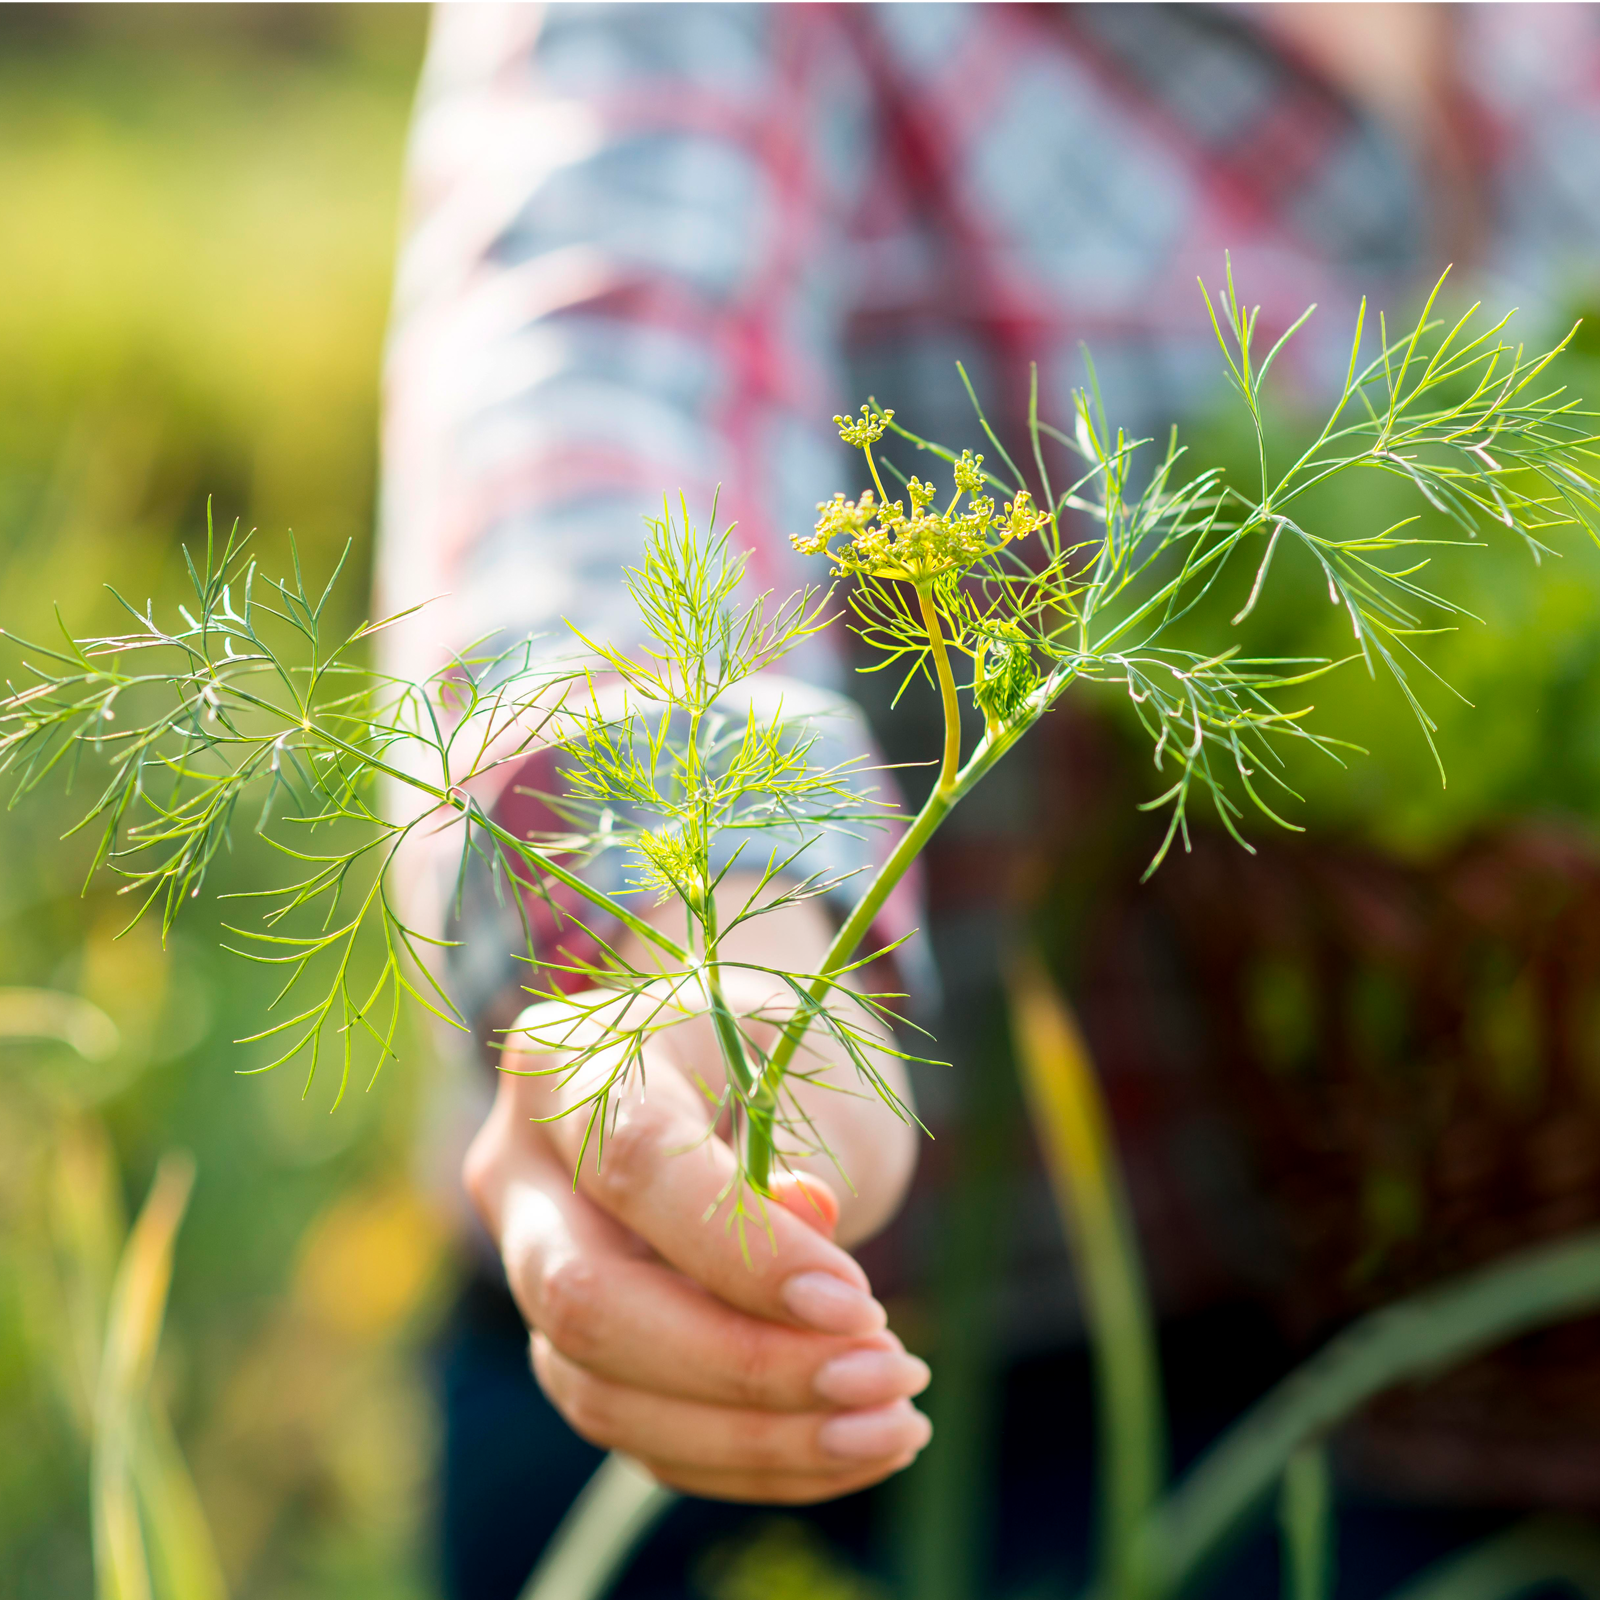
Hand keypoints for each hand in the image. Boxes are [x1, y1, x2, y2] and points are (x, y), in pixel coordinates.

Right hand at [463, 882, 928, 1503]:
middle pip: (586, 1300)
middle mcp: (518, 1171)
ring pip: (604, 1394)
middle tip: (888, 1373)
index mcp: (567, 1062)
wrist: (734, 1073)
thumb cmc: (775, 1054)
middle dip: (744, 1366)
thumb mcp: (802, 1065)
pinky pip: (641, 1436)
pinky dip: (756, 1461)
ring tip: (896, 1422)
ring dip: (762, 1437)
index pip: (636, 1167)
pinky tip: (859, 1444)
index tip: (858, 1305)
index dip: (743, 1251)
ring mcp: (529, 1271)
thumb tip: (812, 1242)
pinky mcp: (568, 1351)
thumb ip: (802, 1143)